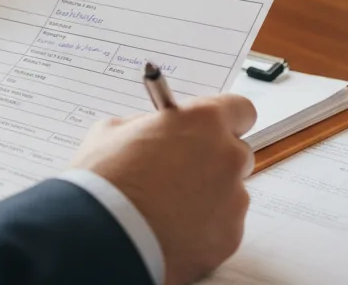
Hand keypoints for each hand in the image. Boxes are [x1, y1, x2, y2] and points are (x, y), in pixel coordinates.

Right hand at [69, 94, 255, 284]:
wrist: (106, 233)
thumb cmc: (108, 176)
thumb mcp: (116, 129)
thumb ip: (149, 126)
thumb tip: (159, 133)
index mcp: (203, 121)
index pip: (240, 109)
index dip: (224, 118)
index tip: (208, 127)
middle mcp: (227, 157)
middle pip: (235, 153)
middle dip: (213, 158)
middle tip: (179, 168)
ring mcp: (234, 200)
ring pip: (230, 191)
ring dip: (207, 193)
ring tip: (168, 204)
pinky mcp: (231, 237)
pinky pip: (223, 224)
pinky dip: (204, 225)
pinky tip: (172, 226)